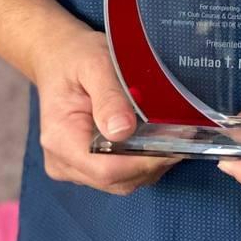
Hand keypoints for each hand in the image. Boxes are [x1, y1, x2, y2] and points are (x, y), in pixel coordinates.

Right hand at [31, 22, 187, 194]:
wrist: (57, 58)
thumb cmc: (76, 57)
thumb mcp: (94, 64)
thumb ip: (109, 96)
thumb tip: (123, 130)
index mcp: (60, 139)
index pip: (106, 169)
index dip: (143, 161)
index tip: (174, 143)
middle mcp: (62, 161)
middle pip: (115, 180)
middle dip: (151, 163)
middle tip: (182, 138)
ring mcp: (71, 167)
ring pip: (119, 182)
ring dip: (147, 164)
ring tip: (171, 137)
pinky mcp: (83, 166)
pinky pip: (116, 175)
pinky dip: (138, 162)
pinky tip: (154, 141)